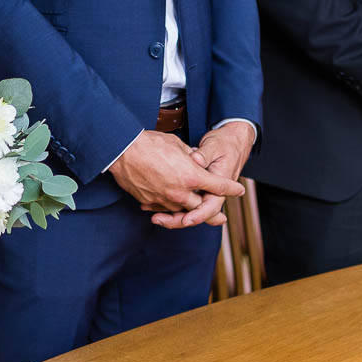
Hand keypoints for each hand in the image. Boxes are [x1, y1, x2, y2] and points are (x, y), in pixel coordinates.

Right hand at [113, 130, 242, 225]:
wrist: (122, 150)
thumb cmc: (150, 144)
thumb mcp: (177, 145)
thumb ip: (191, 157)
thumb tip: (197, 160)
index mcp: (191, 176)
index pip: (218, 186)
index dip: (231, 189)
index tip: (239, 190)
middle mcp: (180, 192)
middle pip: (203, 209)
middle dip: (213, 213)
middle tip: (221, 218)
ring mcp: (164, 200)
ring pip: (183, 212)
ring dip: (189, 210)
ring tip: (193, 212)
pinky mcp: (149, 202)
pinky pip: (164, 210)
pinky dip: (169, 208)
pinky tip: (170, 206)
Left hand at [150, 122, 257, 228]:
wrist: (233, 140)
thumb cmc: (225, 143)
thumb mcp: (215, 146)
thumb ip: (203, 155)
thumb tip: (194, 160)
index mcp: (220, 184)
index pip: (211, 206)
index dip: (198, 215)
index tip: (186, 220)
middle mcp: (212, 192)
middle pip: (196, 213)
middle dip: (177, 220)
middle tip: (158, 219)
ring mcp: (203, 191)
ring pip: (187, 209)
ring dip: (170, 215)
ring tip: (153, 216)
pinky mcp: (195, 189)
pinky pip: (182, 202)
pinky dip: (168, 205)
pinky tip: (152, 206)